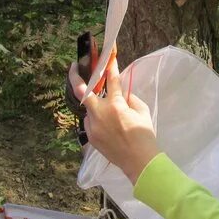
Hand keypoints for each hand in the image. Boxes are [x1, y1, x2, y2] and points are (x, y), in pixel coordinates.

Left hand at [69, 59, 159, 183]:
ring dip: (94, 106)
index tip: (107, 56)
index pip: (111, 80)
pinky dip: (96, 120)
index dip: (109, 66)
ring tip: (106, 111)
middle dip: (75, 77)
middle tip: (74, 67)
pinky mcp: (90, 137)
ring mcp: (92, 126)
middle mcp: (100, 113)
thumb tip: (122, 95)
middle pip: (81, 91)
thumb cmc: (144, 135)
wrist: (139, 162)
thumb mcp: (142, 112)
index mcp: (115, 105)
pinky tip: (107, 126)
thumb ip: (130, 99)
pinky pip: (90, 123)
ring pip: (88, 109)